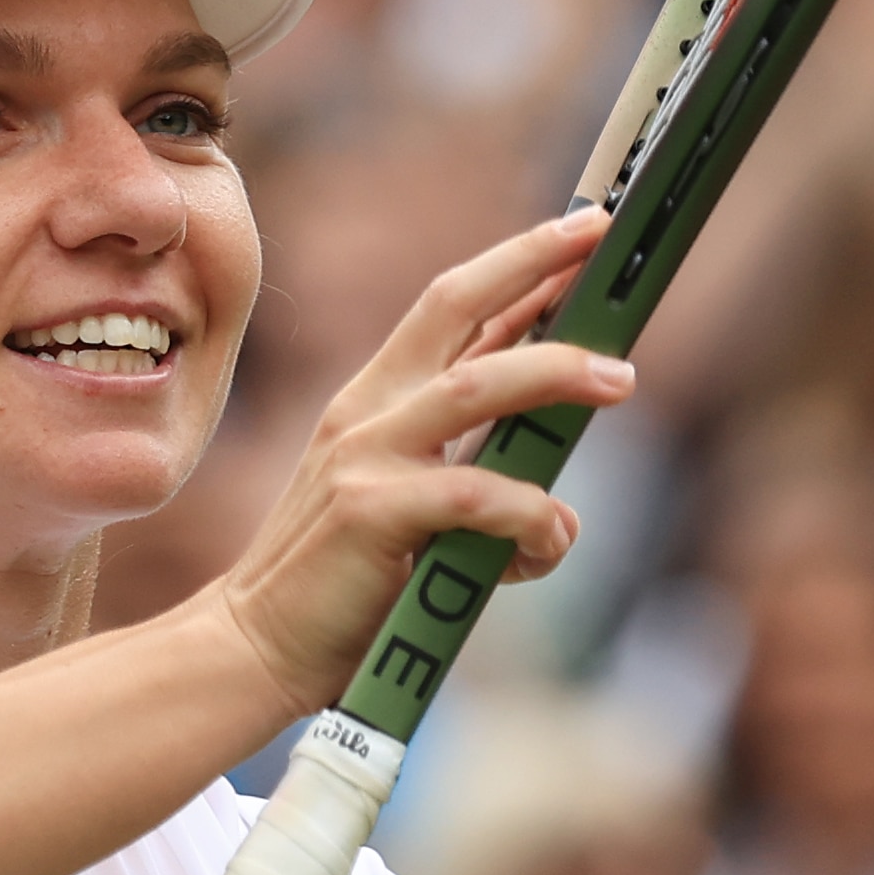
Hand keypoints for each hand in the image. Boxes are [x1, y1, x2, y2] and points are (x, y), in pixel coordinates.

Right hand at [202, 207, 634, 710]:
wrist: (254, 647)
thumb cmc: (345, 587)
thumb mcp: (413, 510)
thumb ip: (475, 478)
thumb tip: (559, 480)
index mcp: (374, 401)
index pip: (450, 308)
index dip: (518, 262)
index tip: (582, 227)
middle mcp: (365, 412)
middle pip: (455, 308)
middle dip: (533, 265)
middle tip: (604, 244)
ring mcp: (363, 457)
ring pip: (475, 386)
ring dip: (554, 374)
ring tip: (619, 379)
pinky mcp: (369, 513)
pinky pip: (473, 494)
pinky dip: (530, 514)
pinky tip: (552, 540)